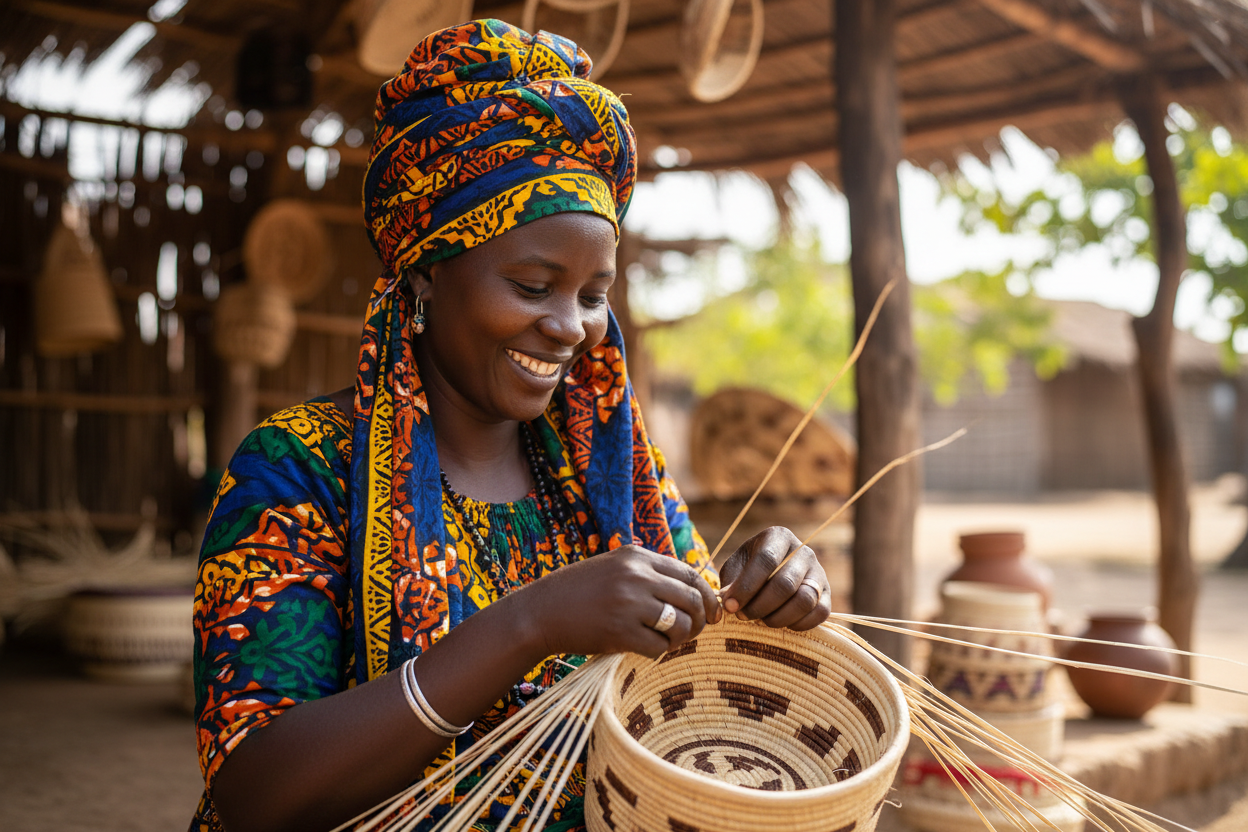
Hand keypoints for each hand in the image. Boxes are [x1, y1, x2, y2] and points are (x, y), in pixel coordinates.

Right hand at [515, 546, 720, 658]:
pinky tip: (648, 649)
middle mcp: (636, 575)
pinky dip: (660, 652)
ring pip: (681, 624)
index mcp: (637, 556)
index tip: (711, 612)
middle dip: (701, 619)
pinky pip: (659, 647)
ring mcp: (629, 603)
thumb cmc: (579, 592)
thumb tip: (694, 591)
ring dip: (682, 638)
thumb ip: (649, 573)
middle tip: (694, 631)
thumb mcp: (615, 567)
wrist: (540, 612)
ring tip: (670, 641)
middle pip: (693, 599)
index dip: (708, 595)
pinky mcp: (620, 632)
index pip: (691, 574)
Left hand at [718, 526, 829, 630]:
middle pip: (785, 583)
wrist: (770, 573)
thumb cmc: (748, 569)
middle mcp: (803, 551)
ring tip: (761, 620)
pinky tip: (781, 623)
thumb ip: (731, 582)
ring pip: (805, 600)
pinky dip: (798, 624)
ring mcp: (819, 572)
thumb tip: (729, 601)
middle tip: (742, 616)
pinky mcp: (827, 594)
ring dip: (778, 617)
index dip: (746, 586)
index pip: (766, 559)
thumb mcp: (735, 568)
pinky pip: (820, 613)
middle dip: (760, 606)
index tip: (730, 605)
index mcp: (778, 537)